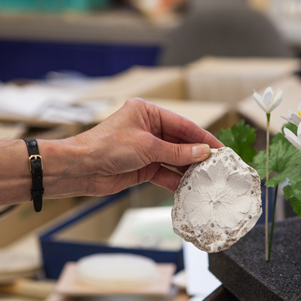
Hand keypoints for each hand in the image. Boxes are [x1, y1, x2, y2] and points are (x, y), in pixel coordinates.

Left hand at [69, 98, 223, 193]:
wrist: (81, 169)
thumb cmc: (106, 147)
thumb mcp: (147, 147)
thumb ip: (177, 152)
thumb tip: (202, 152)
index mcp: (147, 113)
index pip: (182, 124)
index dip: (202, 137)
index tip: (219, 147)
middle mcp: (147, 128)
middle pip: (180, 142)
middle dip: (196, 155)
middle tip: (216, 165)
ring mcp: (145, 148)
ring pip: (173, 159)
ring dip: (187, 169)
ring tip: (205, 178)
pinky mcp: (141, 166)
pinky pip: (164, 172)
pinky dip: (174, 180)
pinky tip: (187, 187)